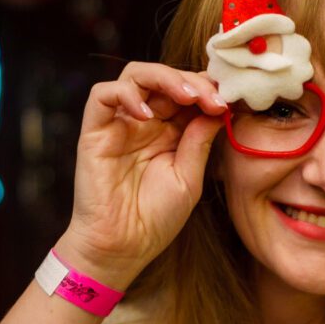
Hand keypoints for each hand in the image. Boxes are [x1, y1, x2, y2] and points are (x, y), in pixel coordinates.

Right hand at [60, 63, 228, 287]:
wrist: (123, 247)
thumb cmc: (156, 218)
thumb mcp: (189, 177)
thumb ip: (199, 141)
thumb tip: (218, 107)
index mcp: (169, 131)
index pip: (187, 93)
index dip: (207, 90)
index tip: (229, 101)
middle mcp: (145, 121)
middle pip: (165, 78)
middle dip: (192, 81)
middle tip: (213, 97)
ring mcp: (119, 123)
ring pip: (135, 76)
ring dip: (164, 77)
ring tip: (188, 96)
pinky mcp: (95, 130)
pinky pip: (102, 95)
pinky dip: (124, 94)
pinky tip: (146, 114)